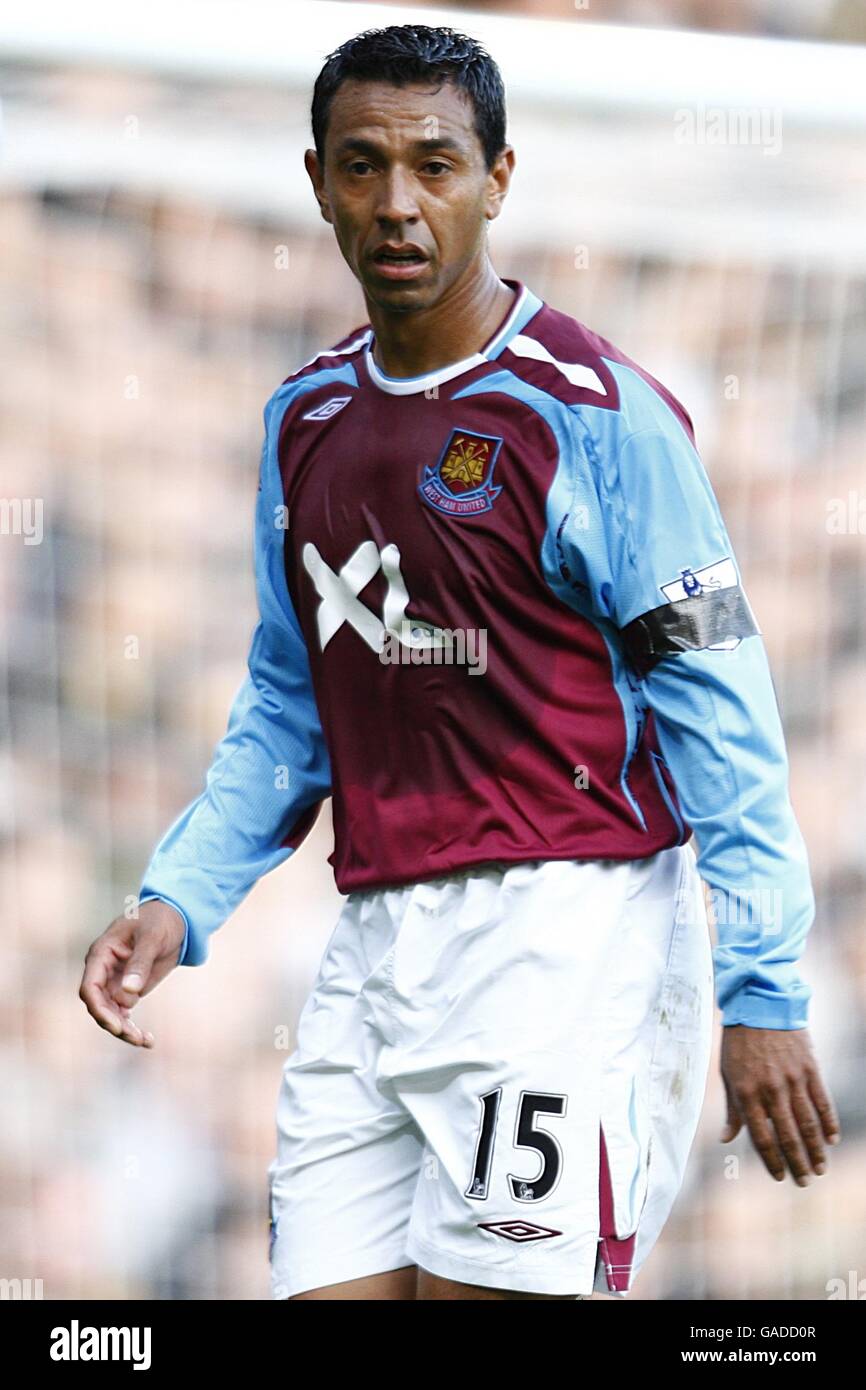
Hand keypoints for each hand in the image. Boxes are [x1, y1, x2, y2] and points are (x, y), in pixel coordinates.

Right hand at [79, 899, 185, 1047]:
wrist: (174, 919)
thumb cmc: (159, 921)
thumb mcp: (152, 937)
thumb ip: (140, 963)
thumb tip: (128, 993)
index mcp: (101, 954)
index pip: (90, 988)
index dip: (100, 1009)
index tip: (117, 1026)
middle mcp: (103, 971)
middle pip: (99, 1006)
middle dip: (114, 1024)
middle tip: (137, 1037)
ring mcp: (114, 982)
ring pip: (110, 1014)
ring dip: (124, 1030)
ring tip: (146, 1041)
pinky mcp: (127, 990)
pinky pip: (123, 1014)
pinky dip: (132, 1027)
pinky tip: (148, 1040)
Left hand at [720, 1025, 839, 1184]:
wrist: (759, 1004)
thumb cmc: (739, 1042)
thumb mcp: (728, 1074)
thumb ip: (732, 1109)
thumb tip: (726, 1140)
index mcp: (746, 1092)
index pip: (761, 1137)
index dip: (772, 1160)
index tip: (780, 1176)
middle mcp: (770, 1089)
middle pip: (787, 1135)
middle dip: (797, 1162)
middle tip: (804, 1181)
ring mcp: (791, 1079)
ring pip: (807, 1122)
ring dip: (815, 1149)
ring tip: (820, 1168)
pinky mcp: (809, 1068)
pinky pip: (822, 1100)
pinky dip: (828, 1121)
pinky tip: (832, 1139)